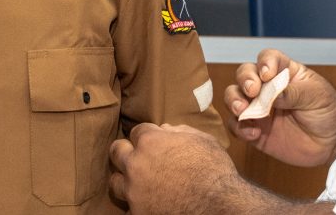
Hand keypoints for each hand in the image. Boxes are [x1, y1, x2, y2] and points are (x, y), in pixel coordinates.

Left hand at [110, 123, 242, 213]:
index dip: (147, 135)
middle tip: (137, 157)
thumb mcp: (203, 140)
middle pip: (117, 151)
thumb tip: (165, 129)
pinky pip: (127, 209)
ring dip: (125, 180)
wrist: (219, 205)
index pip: (137, 131)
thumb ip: (180, 131)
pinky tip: (146, 204)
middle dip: (126, 151)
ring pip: (115, 182)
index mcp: (150, 142)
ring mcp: (134, 191)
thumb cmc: (215, 170)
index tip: (154, 141)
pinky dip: (135, 206)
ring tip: (136, 183)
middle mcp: (136, 164)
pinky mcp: (138, 213)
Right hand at [224, 49, 335, 166]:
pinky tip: (254, 134)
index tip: (267, 75)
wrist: (332, 145)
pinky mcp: (255, 130)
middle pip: (245, 74)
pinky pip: (237, 126)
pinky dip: (239, 128)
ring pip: (234, 97)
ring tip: (243, 111)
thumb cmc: (328, 113)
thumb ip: (293, 93)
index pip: (268, 58)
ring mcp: (259, 108)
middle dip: (244, 80)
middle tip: (252, 92)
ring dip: (234, 101)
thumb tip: (271, 94)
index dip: (264, 63)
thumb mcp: (316, 96)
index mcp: (284, 72)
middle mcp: (267, 88)